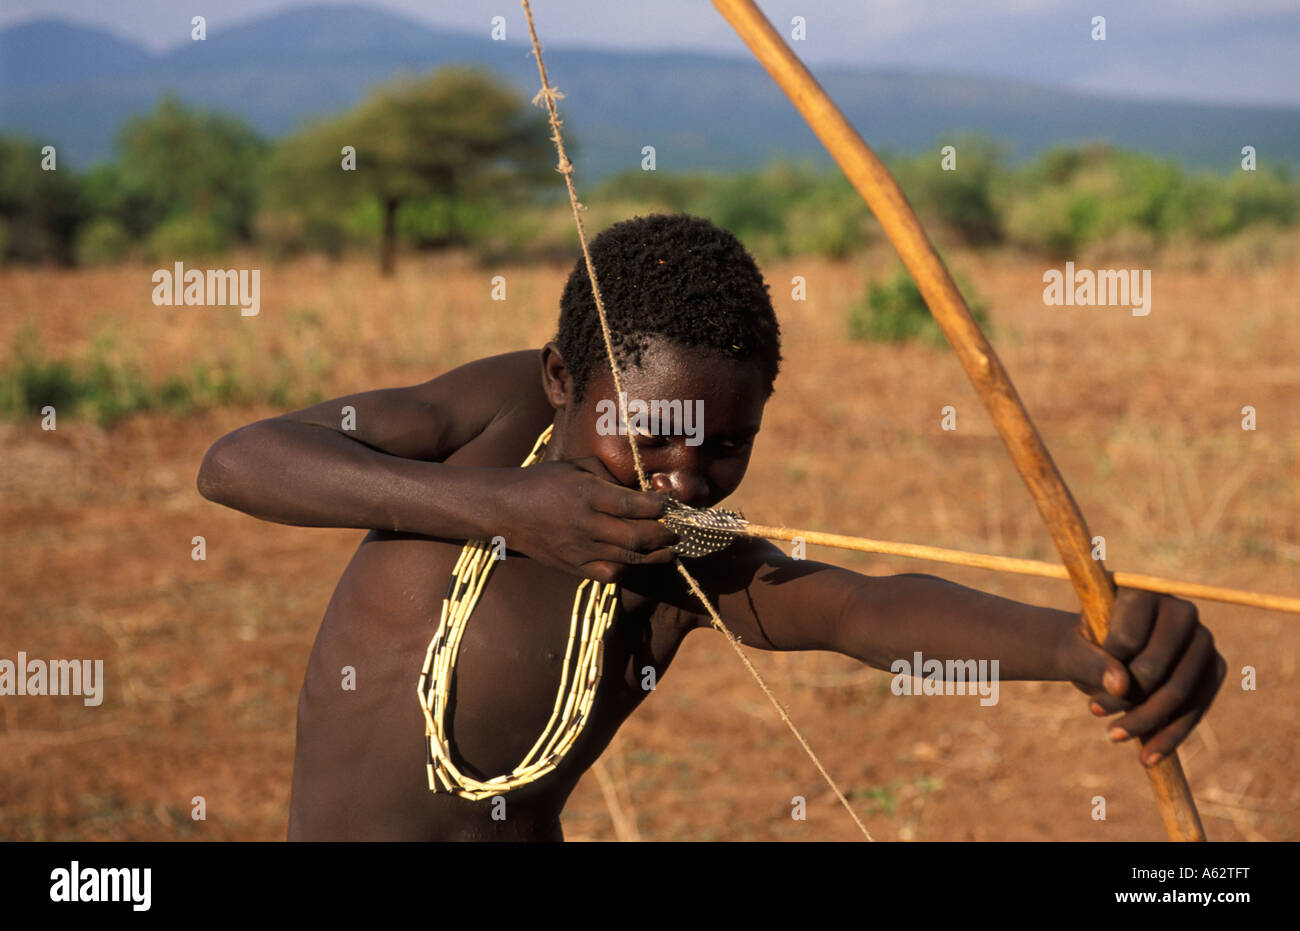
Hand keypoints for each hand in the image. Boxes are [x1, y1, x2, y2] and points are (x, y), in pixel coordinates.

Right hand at [489, 457, 677, 581]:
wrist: (505, 510)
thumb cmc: (543, 481)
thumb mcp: (577, 466)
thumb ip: (610, 477)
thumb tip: (641, 490)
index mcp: (587, 495)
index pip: (633, 505)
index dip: (659, 506)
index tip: (673, 503)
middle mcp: (586, 525)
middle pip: (637, 536)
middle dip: (665, 534)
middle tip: (679, 530)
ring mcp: (579, 549)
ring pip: (628, 558)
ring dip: (656, 555)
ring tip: (670, 548)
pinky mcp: (573, 566)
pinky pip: (609, 574)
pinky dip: (628, 569)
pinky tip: (637, 560)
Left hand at [1059, 589, 1225, 765]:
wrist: (1101, 652)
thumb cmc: (1085, 645)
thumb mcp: (1075, 650)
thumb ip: (1091, 661)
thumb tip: (1121, 687)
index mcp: (1142, 591)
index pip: (1129, 637)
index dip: (1107, 667)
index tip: (1084, 685)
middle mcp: (1181, 610)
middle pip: (1159, 667)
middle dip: (1127, 701)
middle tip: (1095, 715)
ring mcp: (1203, 640)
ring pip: (1181, 692)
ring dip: (1147, 722)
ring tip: (1112, 736)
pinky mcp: (1214, 669)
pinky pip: (1197, 708)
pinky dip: (1171, 736)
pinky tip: (1148, 757)